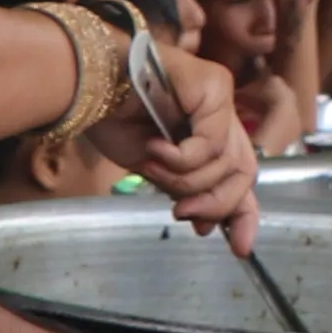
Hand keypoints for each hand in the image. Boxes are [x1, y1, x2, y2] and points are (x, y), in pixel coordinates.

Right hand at [94, 37, 266, 237]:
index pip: (242, 175)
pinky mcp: (214, 86)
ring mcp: (221, 96)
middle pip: (244, 172)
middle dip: (216, 203)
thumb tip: (208, 226)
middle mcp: (221, 113)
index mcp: (208, 131)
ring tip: (153, 165)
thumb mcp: (156, 169)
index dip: (244, 213)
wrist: (87, 85)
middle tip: (182, 213)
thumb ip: (186, 191)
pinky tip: (156, 148)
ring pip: (227, 163)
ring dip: (186, 178)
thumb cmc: (112, 119)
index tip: (239, 248)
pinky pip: (211, 144)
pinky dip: (182, 158)